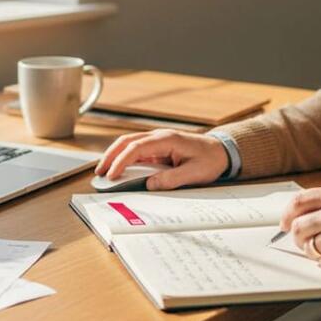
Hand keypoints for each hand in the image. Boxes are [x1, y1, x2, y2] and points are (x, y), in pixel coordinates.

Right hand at [94, 130, 229, 190]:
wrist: (221, 151)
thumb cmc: (210, 160)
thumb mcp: (194, 174)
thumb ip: (171, 179)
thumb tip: (149, 184)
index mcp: (167, 139)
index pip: (137, 147)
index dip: (121, 161)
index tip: (112, 175)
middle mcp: (159, 136)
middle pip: (127, 141)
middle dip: (110, 156)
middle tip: (99, 173)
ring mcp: (157, 141)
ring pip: (129, 144)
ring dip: (114, 156)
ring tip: (104, 173)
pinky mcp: (158, 148)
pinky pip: (136, 151)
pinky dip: (124, 159)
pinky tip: (118, 170)